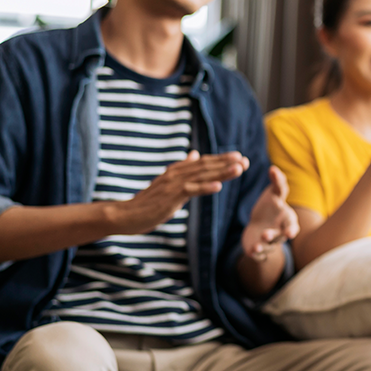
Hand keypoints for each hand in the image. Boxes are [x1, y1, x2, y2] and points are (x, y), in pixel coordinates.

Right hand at [115, 151, 247, 234]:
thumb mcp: (168, 184)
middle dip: (226, 163)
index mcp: (177, 171)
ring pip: (201, 176)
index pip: (203, 163)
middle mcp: (176, 174)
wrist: (125, 215)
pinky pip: (190, 191)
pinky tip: (219, 187)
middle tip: (245, 160)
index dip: (222, 160)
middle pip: (205, 166)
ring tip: (239, 168)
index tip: (240, 158)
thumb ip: (183, 170)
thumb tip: (195, 154)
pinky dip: (205, 188)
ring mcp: (173, 185)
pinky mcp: (169, 197)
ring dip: (221, 172)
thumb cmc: (148, 202)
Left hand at [243, 166, 299, 262]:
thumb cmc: (270, 207)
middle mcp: (281, 232)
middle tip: (272, 235)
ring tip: (259, 241)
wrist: (258, 225)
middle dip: (277, 236)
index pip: (292, 225)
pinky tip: (252, 251)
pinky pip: (259, 253)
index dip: (291, 229)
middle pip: (281, 236)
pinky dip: (256, 253)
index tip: (290, 233)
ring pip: (269, 245)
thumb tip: (273, 168)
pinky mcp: (259, 248)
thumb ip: (277, 183)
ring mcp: (270, 242)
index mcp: (287, 219)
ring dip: (265, 243)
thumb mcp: (274, 193)